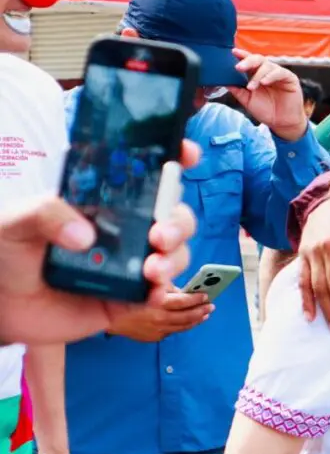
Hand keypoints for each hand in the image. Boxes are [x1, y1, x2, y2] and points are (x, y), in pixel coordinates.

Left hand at [0, 142, 199, 345]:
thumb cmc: (5, 251)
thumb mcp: (14, 220)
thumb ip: (45, 214)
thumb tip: (85, 235)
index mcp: (103, 201)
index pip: (146, 176)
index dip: (173, 162)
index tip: (187, 155)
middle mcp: (125, 228)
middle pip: (173, 216)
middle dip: (179, 223)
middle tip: (161, 235)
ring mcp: (130, 263)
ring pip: (175, 254)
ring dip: (174, 258)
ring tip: (152, 271)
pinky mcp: (128, 297)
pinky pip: (158, 292)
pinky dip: (163, 291)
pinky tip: (154, 293)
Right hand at [106, 287, 212, 342]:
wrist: (103, 313)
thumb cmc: (124, 294)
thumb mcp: (146, 285)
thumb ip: (166, 288)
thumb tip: (183, 290)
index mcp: (158, 302)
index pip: (185, 300)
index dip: (197, 298)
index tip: (206, 295)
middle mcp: (159, 318)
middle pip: (187, 316)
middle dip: (201, 311)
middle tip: (211, 306)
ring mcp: (156, 329)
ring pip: (182, 326)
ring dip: (195, 320)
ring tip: (204, 315)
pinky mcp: (152, 337)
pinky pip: (171, 332)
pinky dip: (181, 326)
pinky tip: (187, 323)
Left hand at [227, 52, 308, 142]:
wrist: (281, 123)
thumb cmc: (266, 111)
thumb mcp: (247, 101)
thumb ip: (237, 90)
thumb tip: (223, 81)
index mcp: (256, 75)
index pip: (249, 61)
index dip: (241, 55)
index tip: (233, 52)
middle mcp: (267, 72)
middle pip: (257, 59)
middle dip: (247, 61)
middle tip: (238, 67)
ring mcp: (279, 74)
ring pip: (267, 65)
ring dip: (257, 75)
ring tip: (252, 87)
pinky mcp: (290, 78)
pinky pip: (279, 72)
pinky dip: (270, 76)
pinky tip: (264, 82)